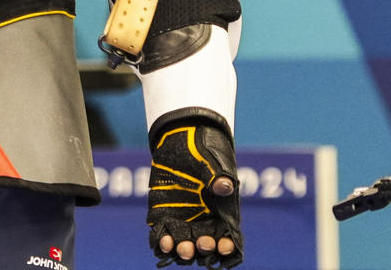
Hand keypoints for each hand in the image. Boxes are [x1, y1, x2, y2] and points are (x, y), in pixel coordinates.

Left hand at [147, 112, 241, 267]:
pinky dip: (162, 241)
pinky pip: (163, 234)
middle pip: (206, 245)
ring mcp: (184, 220)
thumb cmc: (205, 153)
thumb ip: (219, 176)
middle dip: (203, 249)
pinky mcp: (164, 215)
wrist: (181, 140)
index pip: (228, 237)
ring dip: (183, 250)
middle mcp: (204, 221)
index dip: (226, 246)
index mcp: (223, 213)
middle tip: (200, 244)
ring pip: (185, 244)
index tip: (223, 247)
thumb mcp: (213, 162)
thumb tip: (224, 186)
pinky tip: (162, 242)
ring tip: (181, 249)